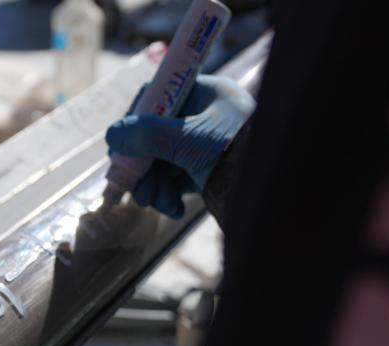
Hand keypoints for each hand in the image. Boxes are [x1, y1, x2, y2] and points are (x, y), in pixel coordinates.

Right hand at [105, 75, 254, 217]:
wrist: (276, 193)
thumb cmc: (239, 154)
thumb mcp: (190, 141)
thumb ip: (149, 135)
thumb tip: (112, 134)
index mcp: (205, 94)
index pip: (156, 98)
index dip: (135, 124)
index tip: (123, 150)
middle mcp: (202, 115)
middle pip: (153, 135)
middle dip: (143, 167)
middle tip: (137, 190)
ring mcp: (202, 144)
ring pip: (160, 161)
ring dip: (153, 185)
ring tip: (160, 204)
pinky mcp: (204, 169)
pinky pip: (173, 178)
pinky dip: (168, 194)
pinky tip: (173, 208)